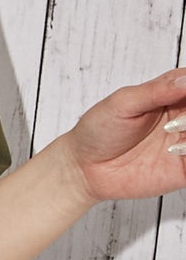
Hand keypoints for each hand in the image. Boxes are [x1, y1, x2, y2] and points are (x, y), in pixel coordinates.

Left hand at [61, 66, 185, 205]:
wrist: (84, 167)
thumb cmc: (98, 129)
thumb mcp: (122, 103)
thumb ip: (156, 91)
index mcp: (172, 93)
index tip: (184, 94)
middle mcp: (184, 116)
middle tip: (173, 122)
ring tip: (169, 135)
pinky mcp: (185, 169)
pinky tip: (175, 151)